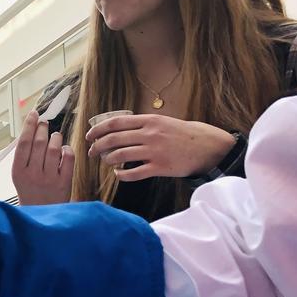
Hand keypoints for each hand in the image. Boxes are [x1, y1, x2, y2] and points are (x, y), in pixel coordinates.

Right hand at [12, 110, 73, 204]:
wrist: (41, 215)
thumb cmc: (30, 191)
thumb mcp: (20, 176)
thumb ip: (24, 156)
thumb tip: (32, 130)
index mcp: (18, 172)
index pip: (23, 143)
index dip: (29, 125)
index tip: (33, 114)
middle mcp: (32, 174)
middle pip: (39, 142)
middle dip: (43, 128)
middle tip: (44, 123)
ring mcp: (48, 178)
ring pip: (54, 147)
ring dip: (55, 137)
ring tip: (54, 137)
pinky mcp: (63, 182)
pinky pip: (67, 157)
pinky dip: (66, 149)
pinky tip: (64, 150)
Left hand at [85, 114, 236, 181]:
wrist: (207, 146)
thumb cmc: (183, 134)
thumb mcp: (163, 121)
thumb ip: (142, 125)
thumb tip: (118, 129)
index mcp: (149, 120)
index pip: (115, 123)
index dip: (98, 130)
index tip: (89, 136)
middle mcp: (150, 134)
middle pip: (113, 140)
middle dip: (97, 147)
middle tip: (92, 152)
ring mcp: (154, 151)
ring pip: (120, 156)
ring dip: (108, 160)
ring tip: (106, 162)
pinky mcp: (160, 167)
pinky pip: (133, 173)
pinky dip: (122, 175)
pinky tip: (118, 174)